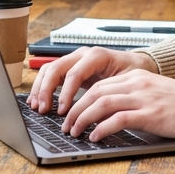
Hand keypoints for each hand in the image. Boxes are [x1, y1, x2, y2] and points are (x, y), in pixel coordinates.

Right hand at [28, 46, 157, 115]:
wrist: (137, 64)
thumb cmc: (133, 73)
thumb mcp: (125, 85)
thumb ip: (109, 97)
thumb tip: (96, 118)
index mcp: (96, 56)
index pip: (74, 73)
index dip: (65, 93)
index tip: (62, 111)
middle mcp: (83, 54)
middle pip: (56, 68)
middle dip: (46, 90)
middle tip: (43, 110)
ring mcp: (75, 59)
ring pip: (49, 69)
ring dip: (40, 88)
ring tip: (37, 107)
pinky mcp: (71, 67)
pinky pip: (51, 73)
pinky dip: (42, 86)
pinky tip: (38, 100)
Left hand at [62, 70, 174, 141]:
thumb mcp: (155, 95)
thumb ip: (133, 100)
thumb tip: (108, 117)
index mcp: (137, 77)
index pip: (99, 85)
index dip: (80, 100)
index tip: (71, 114)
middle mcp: (137, 83)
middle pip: (95, 92)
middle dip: (76, 110)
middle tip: (67, 125)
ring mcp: (144, 98)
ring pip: (102, 103)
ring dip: (83, 119)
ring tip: (75, 133)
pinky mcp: (151, 114)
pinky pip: (118, 119)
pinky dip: (102, 128)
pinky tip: (95, 137)